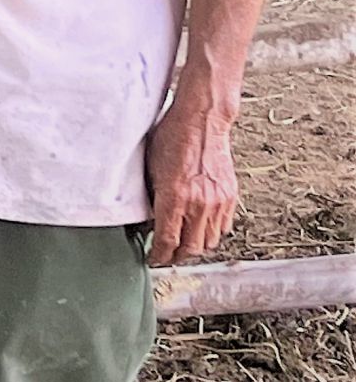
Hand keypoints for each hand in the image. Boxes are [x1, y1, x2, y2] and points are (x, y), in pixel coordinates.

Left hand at [146, 100, 238, 266]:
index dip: (159, 255)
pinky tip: (199, 227)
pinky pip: (223, 227)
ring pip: (209, 242)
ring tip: (182, 243)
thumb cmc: (170, 137)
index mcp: (175, 196)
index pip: (167, 240)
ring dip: (194, 247)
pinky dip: (210, 233)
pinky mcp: (231, 197)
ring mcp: (218, 201)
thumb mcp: (150, 167)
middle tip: (166, 255)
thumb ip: (152, 197)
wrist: (202, 121)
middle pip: (190, 248)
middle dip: (176, 256)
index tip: (153, 260)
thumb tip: (150, 221)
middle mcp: (199, 203)